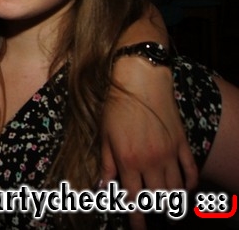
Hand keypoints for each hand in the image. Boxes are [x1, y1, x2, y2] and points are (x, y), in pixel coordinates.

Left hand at [101, 58, 196, 229]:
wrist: (140, 80)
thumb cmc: (116, 105)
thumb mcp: (104, 135)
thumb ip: (106, 164)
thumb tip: (104, 188)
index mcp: (128, 160)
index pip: (134, 198)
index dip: (136, 217)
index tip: (137, 228)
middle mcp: (151, 161)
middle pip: (157, 198)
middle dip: (154, 212)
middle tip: (152, 218)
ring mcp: (169, 153)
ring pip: (176, 189)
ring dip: (171, 201)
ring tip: (166, 207)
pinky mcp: (182, 143)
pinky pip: (191, 170)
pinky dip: (190, 184)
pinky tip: (184, 189)